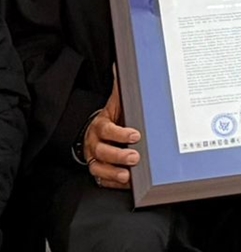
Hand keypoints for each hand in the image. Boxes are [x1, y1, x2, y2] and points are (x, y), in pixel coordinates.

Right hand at [85, 69, 140, 189]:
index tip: (135, 134)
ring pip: (100, 168)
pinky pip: (103, 181)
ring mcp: (95, 159)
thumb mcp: (115, 104)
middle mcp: (95, 144)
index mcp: (100, 126)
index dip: (120, 133)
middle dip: (119, 155)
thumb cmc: (111, 119)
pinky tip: (126, 184)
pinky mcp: (99, 172)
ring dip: (114, 173)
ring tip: (128, 175)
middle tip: (135, 156)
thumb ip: (119, 89)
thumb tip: (120, 66)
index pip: (107, 130)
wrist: (95, 134)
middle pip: (102, 151)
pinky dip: (113, 184)